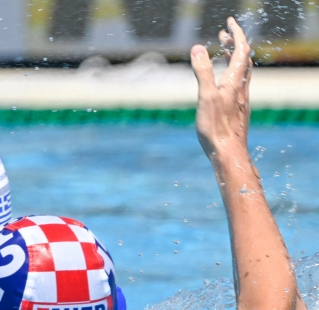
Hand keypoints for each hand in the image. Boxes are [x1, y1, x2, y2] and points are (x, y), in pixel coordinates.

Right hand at [190, 17, 252, 158]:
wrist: (228, 153)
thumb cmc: (216, 127)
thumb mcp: (205, 96)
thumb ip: (202, 71)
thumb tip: (198, 47)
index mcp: (235, 81)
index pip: (241, 49)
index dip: (236, 33)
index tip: (228, 22)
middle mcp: (241, 88)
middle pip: (244, 58)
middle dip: (235, 42)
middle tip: (222, 34)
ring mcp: (240, 99)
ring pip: (242, 71)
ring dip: (234, 57)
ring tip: (224, 51)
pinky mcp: (237, 109)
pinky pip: (238, 84)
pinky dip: (232, 73)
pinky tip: (223, 82)